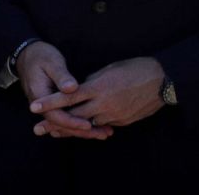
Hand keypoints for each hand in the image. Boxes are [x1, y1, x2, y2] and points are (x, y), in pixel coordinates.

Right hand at [15, 41, 111, 139]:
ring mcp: (50, 105)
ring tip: (105, 132)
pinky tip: (97, 124)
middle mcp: (44, 105)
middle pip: (63, 123)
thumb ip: (61, 76)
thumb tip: (72, 88)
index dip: (72, 121)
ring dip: (84, 129)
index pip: (56, 116)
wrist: (29, 55)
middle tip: (104, 134)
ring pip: (67, 122)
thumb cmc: (42, 56)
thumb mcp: (52, 63)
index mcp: (40, 96)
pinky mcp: (56, 103)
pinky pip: (68, 116)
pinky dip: (81, 121)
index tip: (88, 125)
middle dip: (82, 131)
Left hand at [30, 56, 164, 132]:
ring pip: (88, 124)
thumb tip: (81, 88)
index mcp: (100, 86)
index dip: (50, 102)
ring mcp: (114, 114)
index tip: (34, 107)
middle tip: (39, 128)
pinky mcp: (123, 121)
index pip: (69, 96)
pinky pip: (105, 124)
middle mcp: (104, 103)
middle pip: (74, 117)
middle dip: (55, 123)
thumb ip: (94, 80)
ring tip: (60, 130)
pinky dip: (96, 123)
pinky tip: (93, 122)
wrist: (164, 80)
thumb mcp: (112, 68)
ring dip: (76, 125)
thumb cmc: (138, 68)